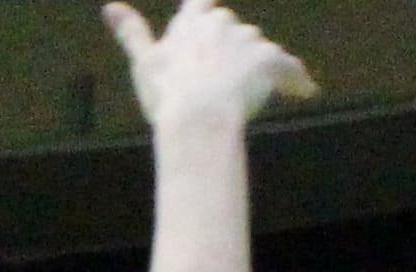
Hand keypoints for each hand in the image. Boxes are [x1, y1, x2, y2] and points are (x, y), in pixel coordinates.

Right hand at [105, 0, 314, 131]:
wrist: (198, 117)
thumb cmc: (168, 94)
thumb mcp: (145, 62)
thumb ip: (131, 32)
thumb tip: (109, 7)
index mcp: (193, 22)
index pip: (201, 6)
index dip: (202, 14)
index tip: (204, 17)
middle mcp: (223, 23)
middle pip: (232, 29)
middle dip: (231, 49)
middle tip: (225, 78)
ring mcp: (248, 40)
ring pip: (259, 48)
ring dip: (259, 65)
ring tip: (263, 92)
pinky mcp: (270, 61)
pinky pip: (289, 67)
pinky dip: (297, 78)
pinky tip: (307, 90)